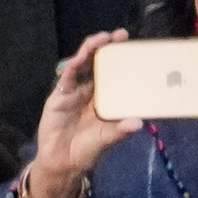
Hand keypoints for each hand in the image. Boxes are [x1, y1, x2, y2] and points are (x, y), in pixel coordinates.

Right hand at [23, 29, 133, 197]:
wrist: (63, 162)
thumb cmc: (88, 148)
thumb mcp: (108, 138)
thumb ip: (121, 130)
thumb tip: (138, 123)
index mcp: (106, 95)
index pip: (116, 70)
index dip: (123, 56)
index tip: (135, 44)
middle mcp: (91, 88)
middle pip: (98, 61)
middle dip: (108, 46)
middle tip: (119, 35)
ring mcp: (74, 90)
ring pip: (82, 64)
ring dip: (90, 50)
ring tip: (100, 40)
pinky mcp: (59, 96)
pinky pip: (66, 78)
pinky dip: (72, 67)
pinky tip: (79, 59)